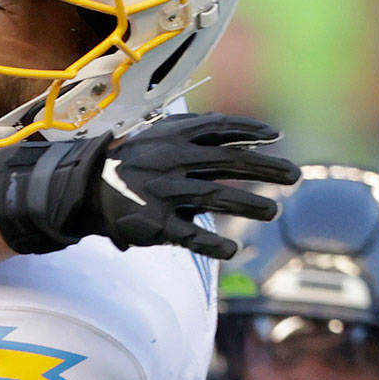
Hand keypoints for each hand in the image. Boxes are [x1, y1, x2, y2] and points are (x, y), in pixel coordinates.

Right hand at [0, 113, 299, 258]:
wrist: (85, 188)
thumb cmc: (133, 161)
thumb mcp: (161, 135)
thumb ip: (199, 132)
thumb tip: (250, 132)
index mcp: (173, 137)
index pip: (221, 128)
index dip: (251, 130)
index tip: (276, 136)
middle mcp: (171, 161)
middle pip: (228, 162)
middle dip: (264, 168)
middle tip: (293, 175)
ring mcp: (163, 192)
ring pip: (215, 197)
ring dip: (248, 204)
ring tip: (273, 210)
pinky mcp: (154, 223)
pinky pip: (188, 235)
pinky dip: (211, 244)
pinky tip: (231, 250)